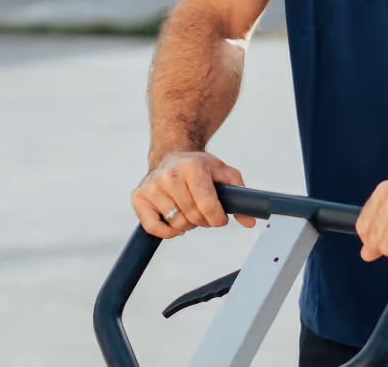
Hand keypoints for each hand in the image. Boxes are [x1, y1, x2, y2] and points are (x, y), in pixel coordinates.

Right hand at [132, 151, 256, 238]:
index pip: (208, 205)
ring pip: (176, 224)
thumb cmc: (198, 167)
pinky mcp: (139, 197)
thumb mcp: (223, 172)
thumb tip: (248, 221)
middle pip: (193, 217)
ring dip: (186, 223)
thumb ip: (239, 195)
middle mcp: (170, 175)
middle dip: (202, 220)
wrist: (172, 155)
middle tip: (202, 211)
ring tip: (187, 209)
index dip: (217, 218)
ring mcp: (152, 186)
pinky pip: (153, 228)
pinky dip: (166, 231)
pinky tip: (172, 220)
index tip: (219, 218)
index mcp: (192, 167)